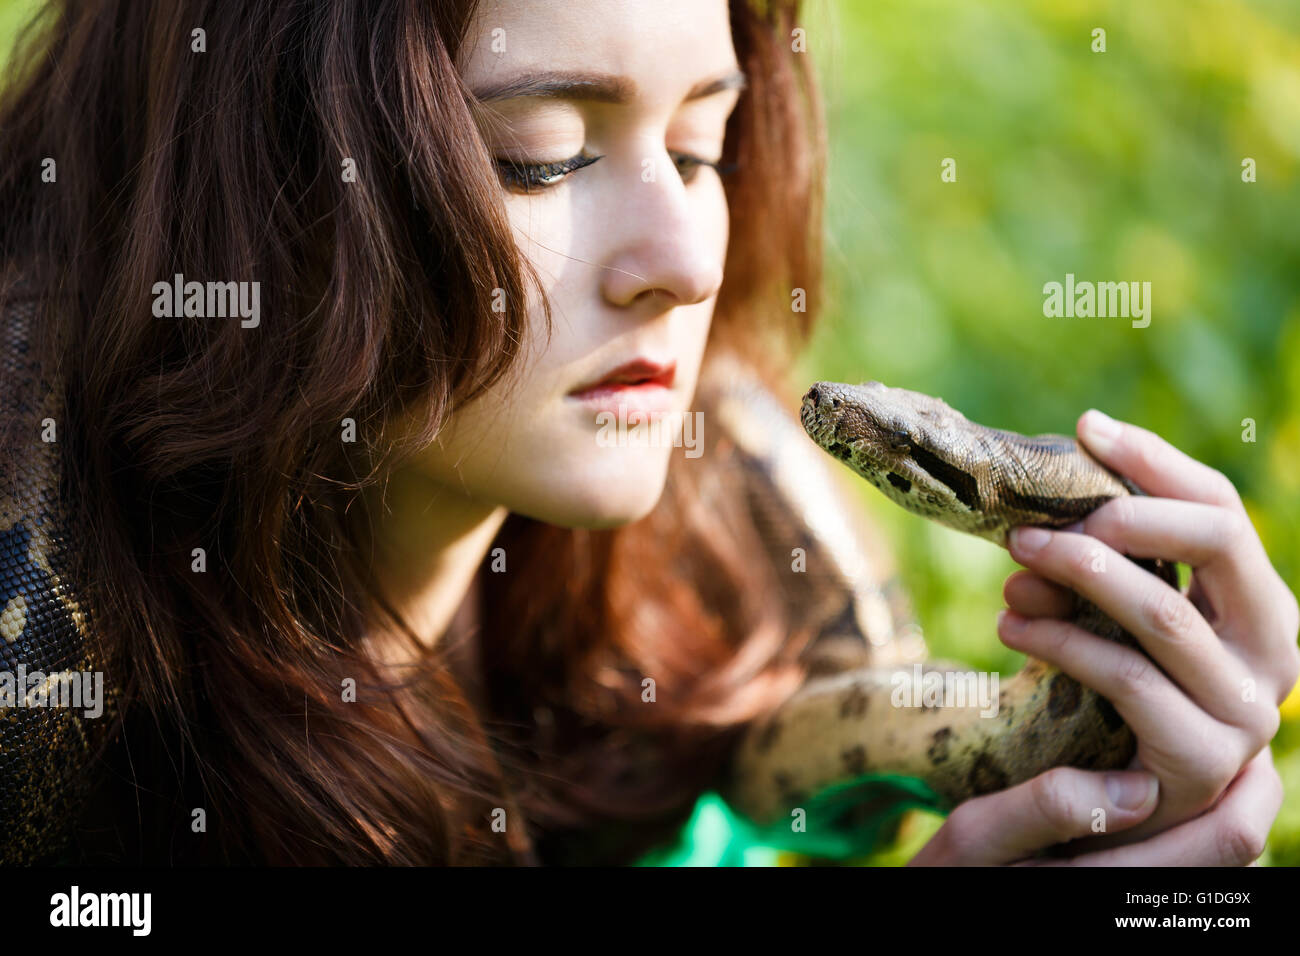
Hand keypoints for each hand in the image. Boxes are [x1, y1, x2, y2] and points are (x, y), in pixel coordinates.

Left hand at [913, 409, 1298, 864]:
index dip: (1157, 462)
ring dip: (1079, 575)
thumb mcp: (1116, 618)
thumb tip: (1059, 482)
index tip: (1087, 429)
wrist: (1116, 813)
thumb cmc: (1115, 695)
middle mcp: (1272, 652)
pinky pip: (1125, 680)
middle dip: (1125, 513)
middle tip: (1045, 515)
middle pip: (1219, 541)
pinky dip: (1059, 643)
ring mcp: (1245, 710)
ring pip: (1164, 612)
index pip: (1222, 509)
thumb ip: (1107, 563)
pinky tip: (1010, 627)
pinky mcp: (1200, 760)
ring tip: (1013, 561)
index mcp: (1258, 604)